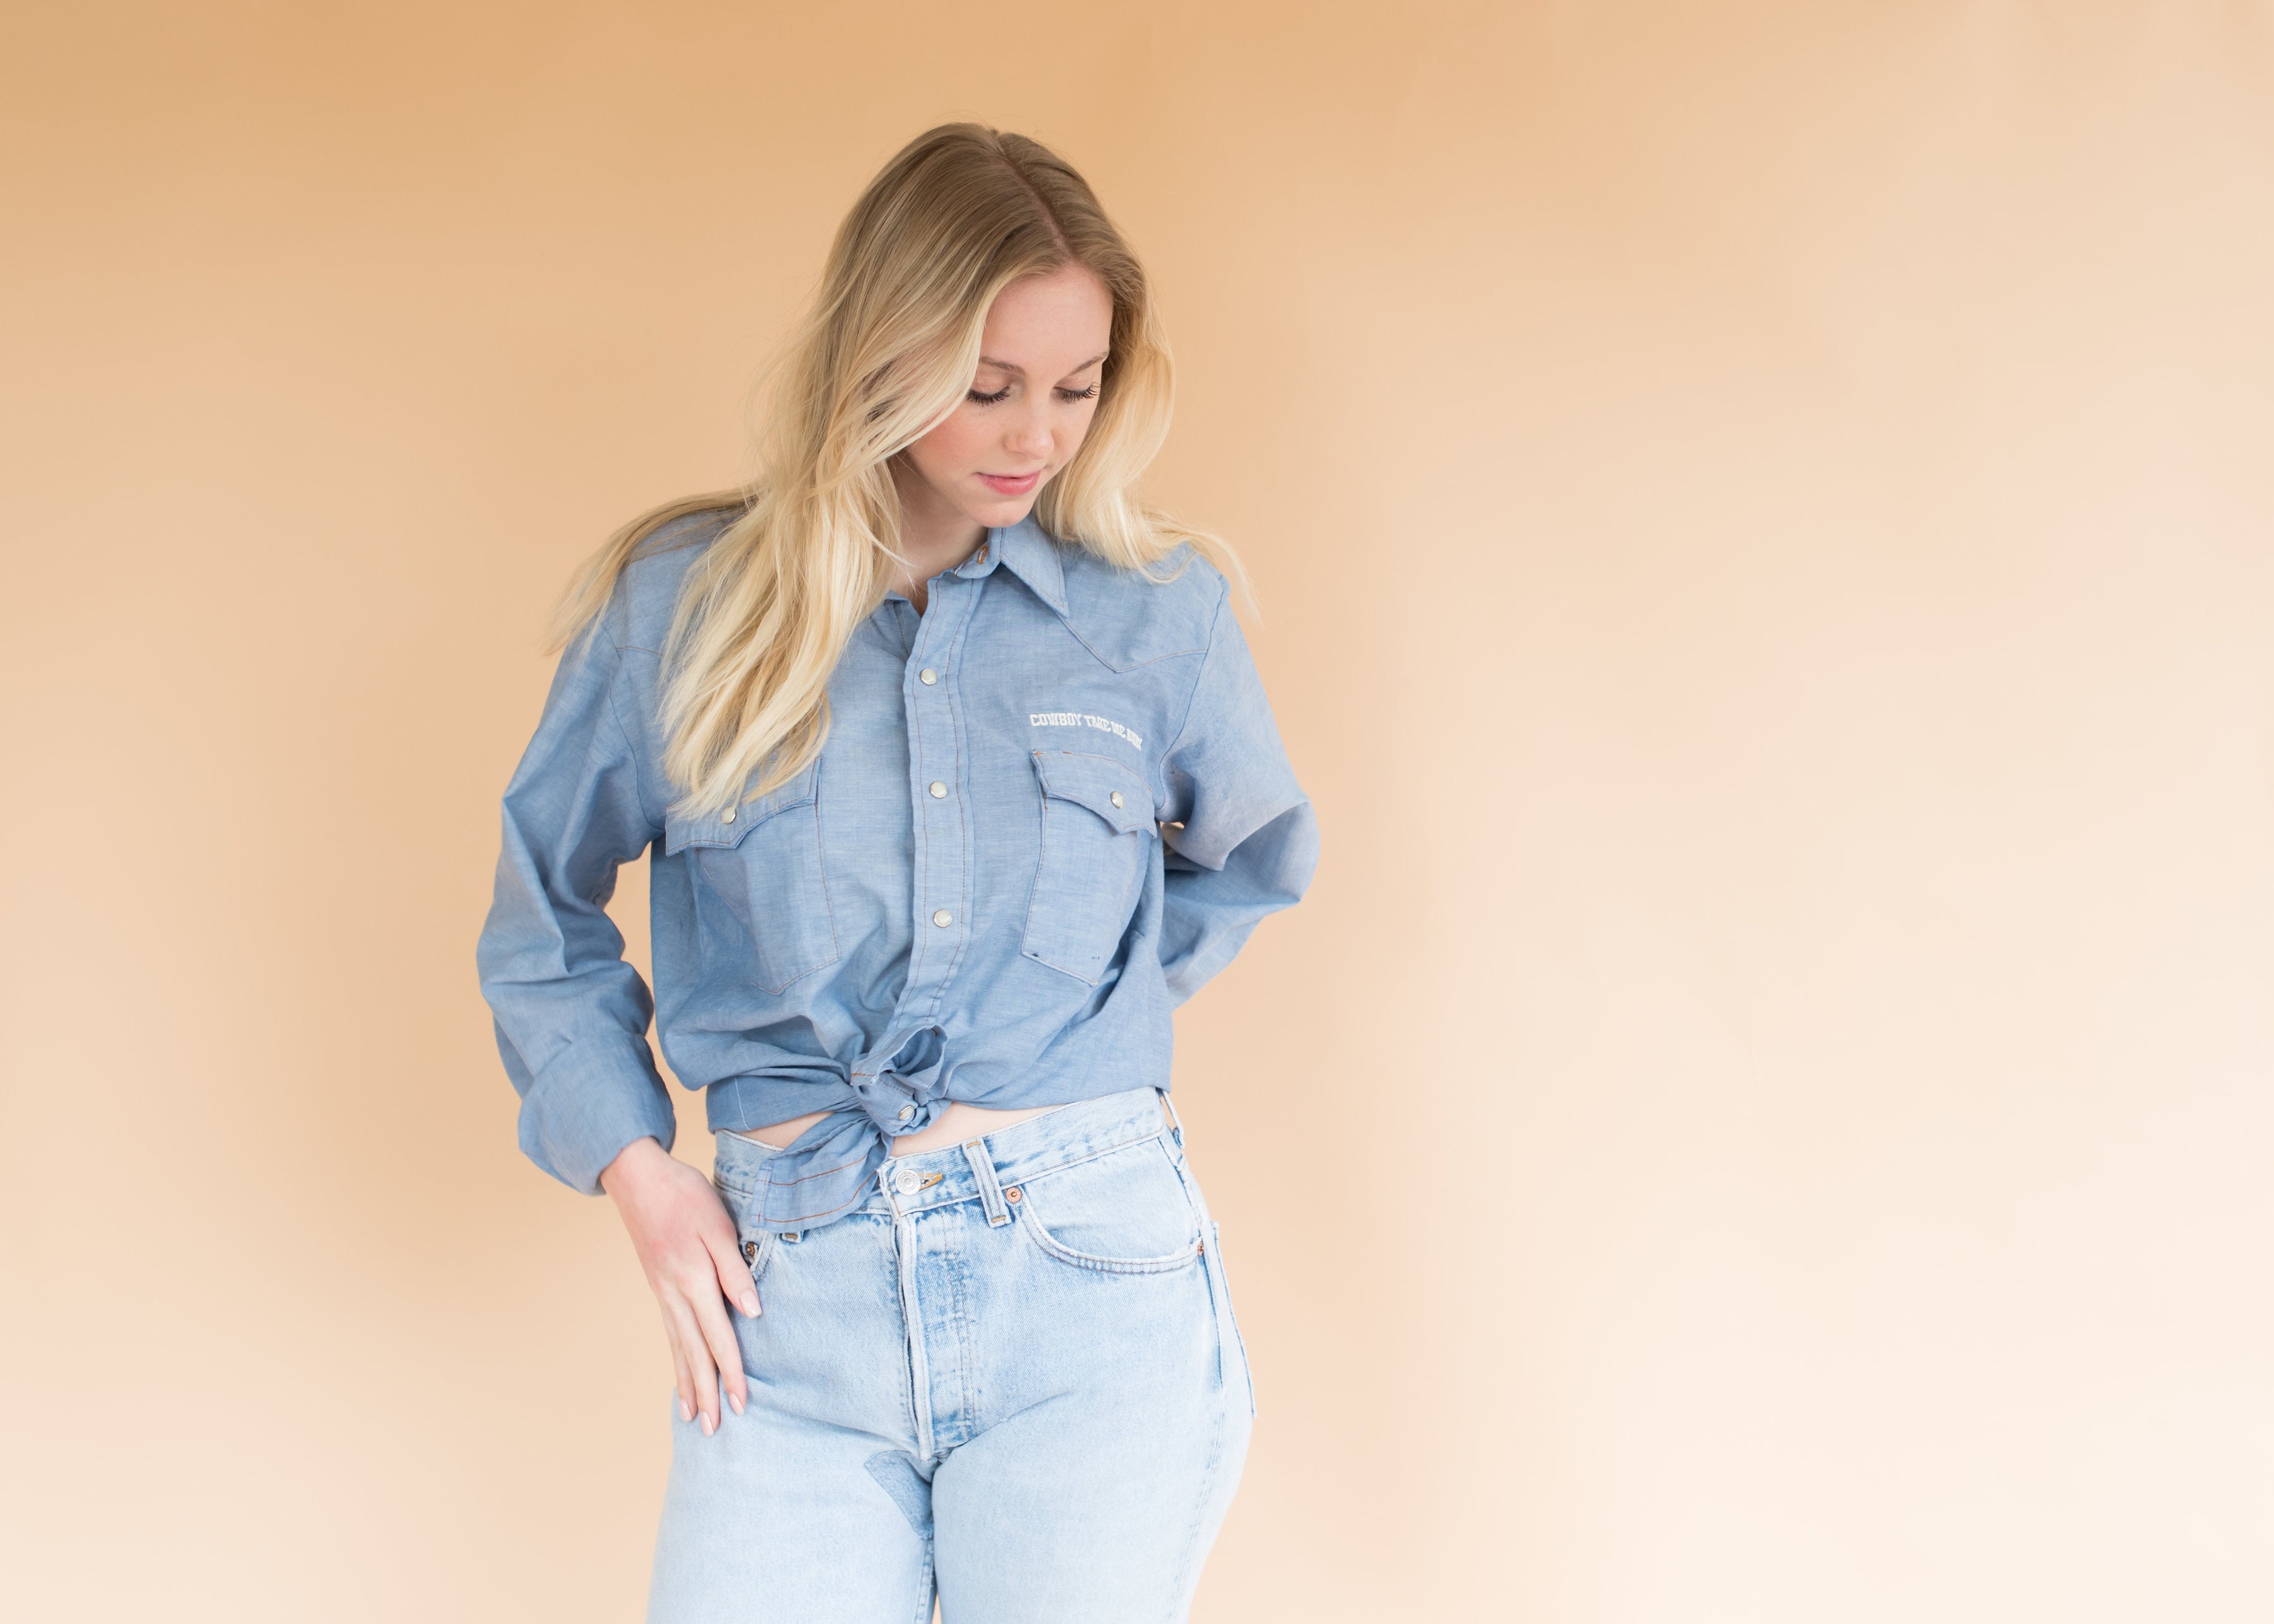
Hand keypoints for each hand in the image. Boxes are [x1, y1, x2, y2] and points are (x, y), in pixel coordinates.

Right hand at [599, 1136, 759, 1435]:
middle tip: (715, 1429)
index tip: (741, 1402)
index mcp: (693, 1278)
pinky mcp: (659, 1289)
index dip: (731, 1370)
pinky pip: (669, 1335)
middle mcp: (674, 1294)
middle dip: (707, 1392)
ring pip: (678, 1349)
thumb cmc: (685, 1195)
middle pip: (695, 1353)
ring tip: (694, 1419)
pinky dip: (675, 1362)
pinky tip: (679, 1380)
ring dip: (688, 1385)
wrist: (638, 1177)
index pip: (718, 1335)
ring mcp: (662, 1294)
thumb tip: (752, 1312)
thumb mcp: (718, 1224)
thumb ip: (735, 1269)